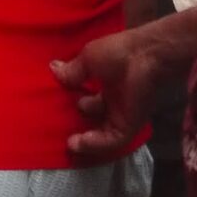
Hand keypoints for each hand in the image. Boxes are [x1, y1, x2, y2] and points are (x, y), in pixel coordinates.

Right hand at [52, 23, 171, 158]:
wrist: (144, 56)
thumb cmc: (118, 52)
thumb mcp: (89, 58)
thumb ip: (73, 70)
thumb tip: (53, 68)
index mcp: (108, 82)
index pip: (90, 98)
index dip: (74, 103)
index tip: (57, 106)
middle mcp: (116, 100)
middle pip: (96, 117)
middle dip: (80, 124)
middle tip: (62, 129)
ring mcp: (123, 113)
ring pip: (103, 133)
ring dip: (86, 141)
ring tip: (69, 144)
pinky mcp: (129, 124)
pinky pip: (112, 140)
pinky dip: (95, 144)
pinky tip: (79, 143)